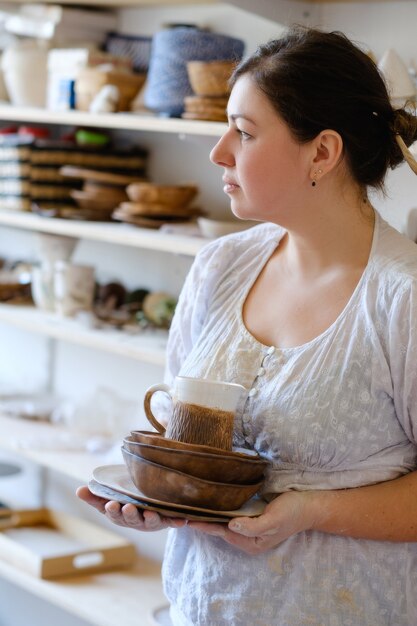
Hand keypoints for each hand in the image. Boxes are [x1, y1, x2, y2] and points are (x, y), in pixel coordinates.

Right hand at [76, 486, 186, 531]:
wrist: (149, 502)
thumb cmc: (124, 502)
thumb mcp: (108, 498)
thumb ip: (94, 496)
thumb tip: (78, 490)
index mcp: (121, 515)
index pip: (114, 513)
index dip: (113, 510)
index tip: (111, 504)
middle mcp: (136, 520)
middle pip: (132, 519)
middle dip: (130, 514)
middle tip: (128, 507)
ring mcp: (152, 521)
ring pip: (151, 521)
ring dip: (151, 518)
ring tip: (151, 512)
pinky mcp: (167, 519)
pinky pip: (172, 521)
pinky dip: (177, 521)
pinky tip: (182, 520)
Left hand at [187, 491, 315, 553]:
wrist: (310, 505)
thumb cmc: (293, 511)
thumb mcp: (274, 519)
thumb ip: (252, 526)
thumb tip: (230, 525)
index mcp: (251, 543)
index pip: (221, 532)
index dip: (204, 525)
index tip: (187, 518)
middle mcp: (248, 538)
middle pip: (220, 528)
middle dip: (203, 520)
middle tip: (182, 509)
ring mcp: (250, 527)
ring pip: (224, 521)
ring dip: (209, 513)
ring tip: (190, 505)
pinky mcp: (252, 516)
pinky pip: (231, 513)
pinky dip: (220, 508)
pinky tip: (210, 500)